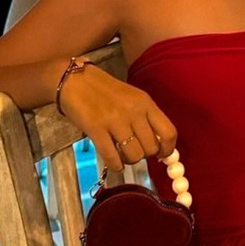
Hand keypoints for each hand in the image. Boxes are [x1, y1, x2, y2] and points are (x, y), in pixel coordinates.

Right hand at [57, 64, 176, 171]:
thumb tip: (158, 145)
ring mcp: (115, 120)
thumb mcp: (132, 99)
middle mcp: (134, 111)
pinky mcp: (96, 129)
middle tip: (135, 151)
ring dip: (129, 160)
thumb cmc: (105, 91)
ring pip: (134, 155)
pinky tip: (113, 162)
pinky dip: (116, 165)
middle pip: (151, 147)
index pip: (169, 132)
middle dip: (145, 155)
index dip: (168, 149)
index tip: (161, 155)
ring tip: (122, 155)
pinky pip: (112, 157)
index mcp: (146, 103)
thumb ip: (146, 119)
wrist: (75, 80)